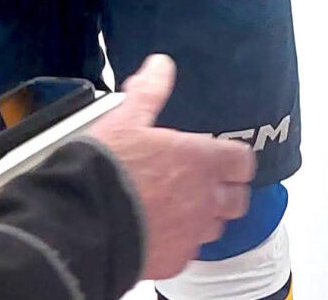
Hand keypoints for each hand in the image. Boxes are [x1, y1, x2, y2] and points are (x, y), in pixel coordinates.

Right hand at [91, 56, 256, 281]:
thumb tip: (160, 66)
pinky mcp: (174, 261)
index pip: (243, 161)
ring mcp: (191, 234)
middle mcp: (205, 200)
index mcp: (201, 161)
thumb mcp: (127, 119)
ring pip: (215, 228)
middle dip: (227, 191)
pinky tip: (160, 231)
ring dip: (205, 217)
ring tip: (181, 207)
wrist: (85, 222)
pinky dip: (181, 242)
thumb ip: (149, 91)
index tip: (224, 156)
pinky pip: (189, 252)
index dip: (235, 158)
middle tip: (207, 183)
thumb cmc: (108, 171)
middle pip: (238, 200)